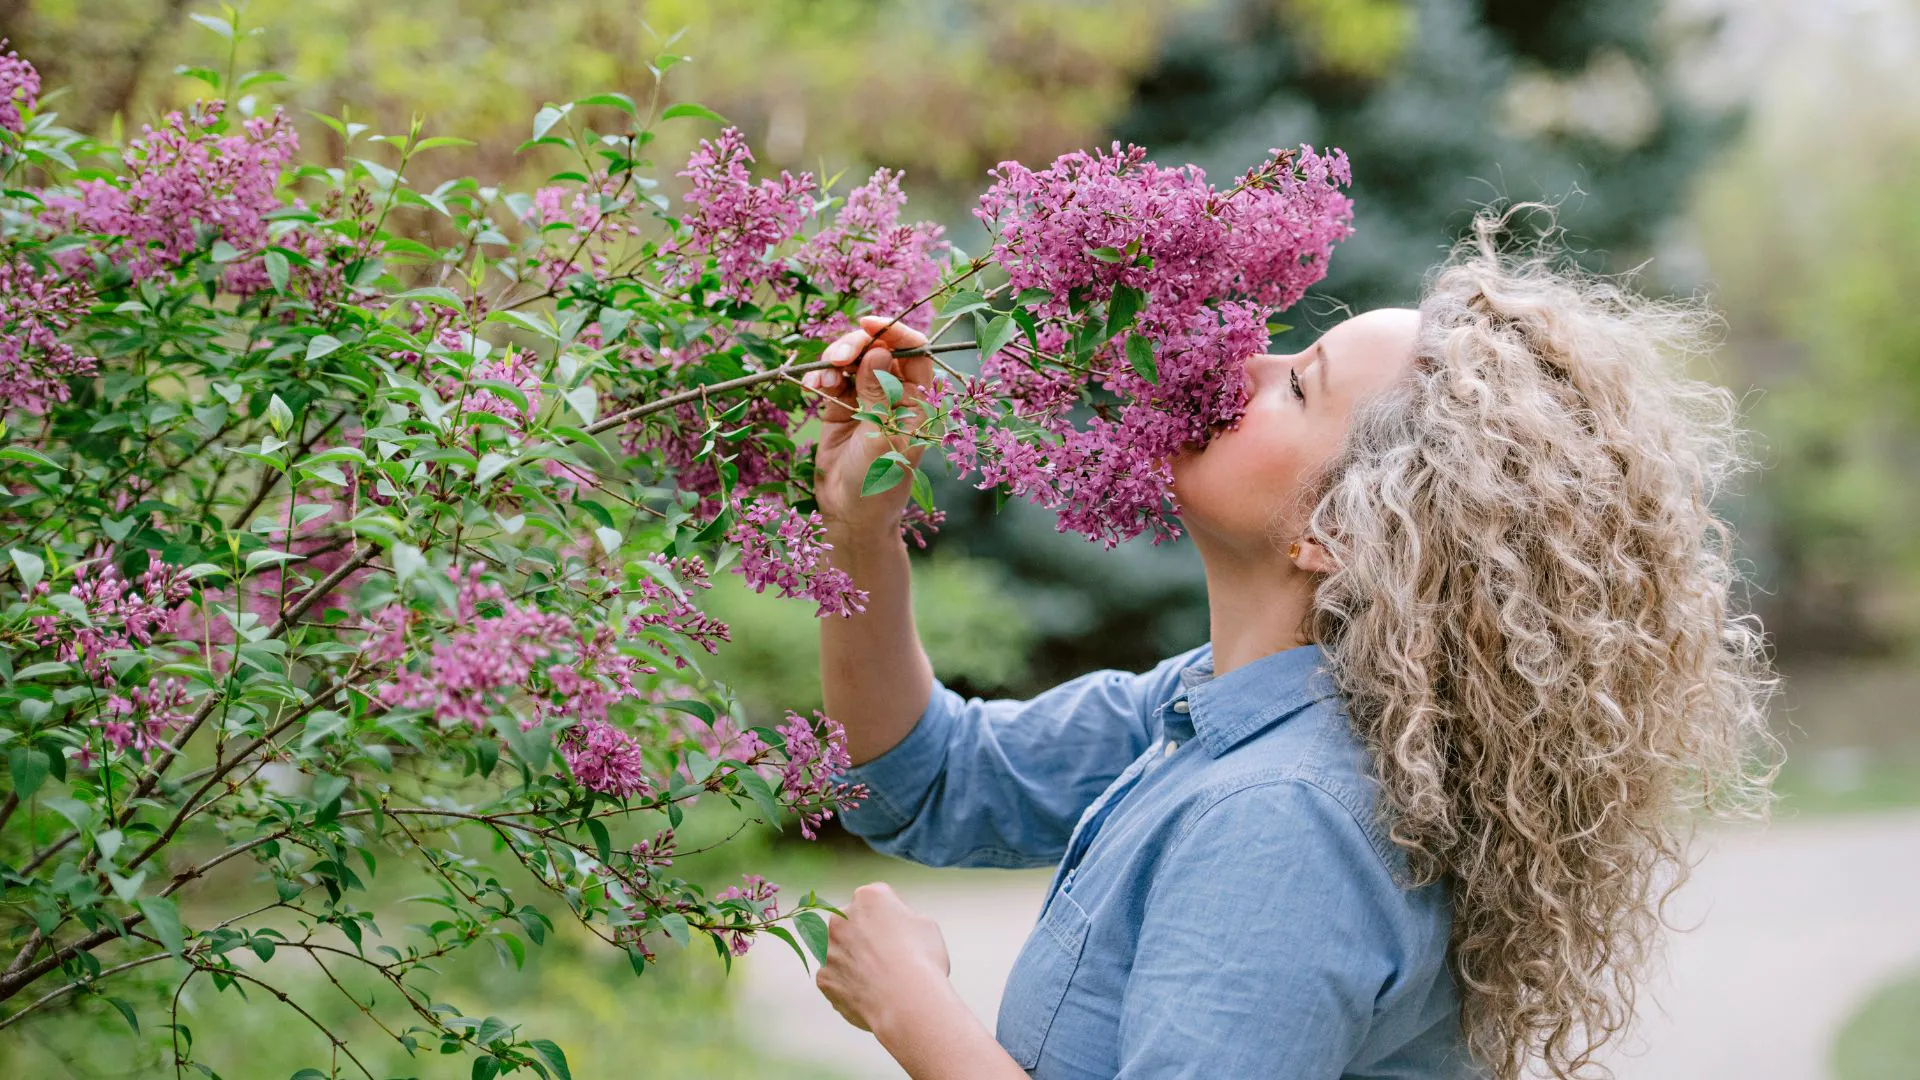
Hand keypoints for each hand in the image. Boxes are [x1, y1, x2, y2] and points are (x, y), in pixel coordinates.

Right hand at [803, 315, 935, 535]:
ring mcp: (865, 399)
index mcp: (918, 400)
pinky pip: (831, 378)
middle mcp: (894, 394)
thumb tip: (879, 350)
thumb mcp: (881, 437)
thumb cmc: (878, 482)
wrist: (851, 515)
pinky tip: (815, 385)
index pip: (915, 353)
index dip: (897, 333)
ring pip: (853, 359)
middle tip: (839, 356)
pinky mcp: (839, 407)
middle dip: (858, 345)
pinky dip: (822, 374)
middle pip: (880, 349)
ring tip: (825, 374)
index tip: (871, 325)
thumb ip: (878, 393)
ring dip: (837, 357)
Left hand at [813, 881, 950, 1034]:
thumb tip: (898, 929)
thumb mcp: (925, 925)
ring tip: (880, 981)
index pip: (876, 900)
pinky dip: (848, 986)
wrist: (906, 1003)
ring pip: (840, 952)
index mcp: (868, 897)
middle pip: (851, 923)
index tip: (901, 934)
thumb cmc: (921, 962)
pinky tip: (869, 995)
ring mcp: (828, 950)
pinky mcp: (823, 978)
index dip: (891, 918)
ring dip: (853, 961)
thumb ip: (904, 919)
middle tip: (887, 957)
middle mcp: (840, 918)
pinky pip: (836, 979)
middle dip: (864, 936)